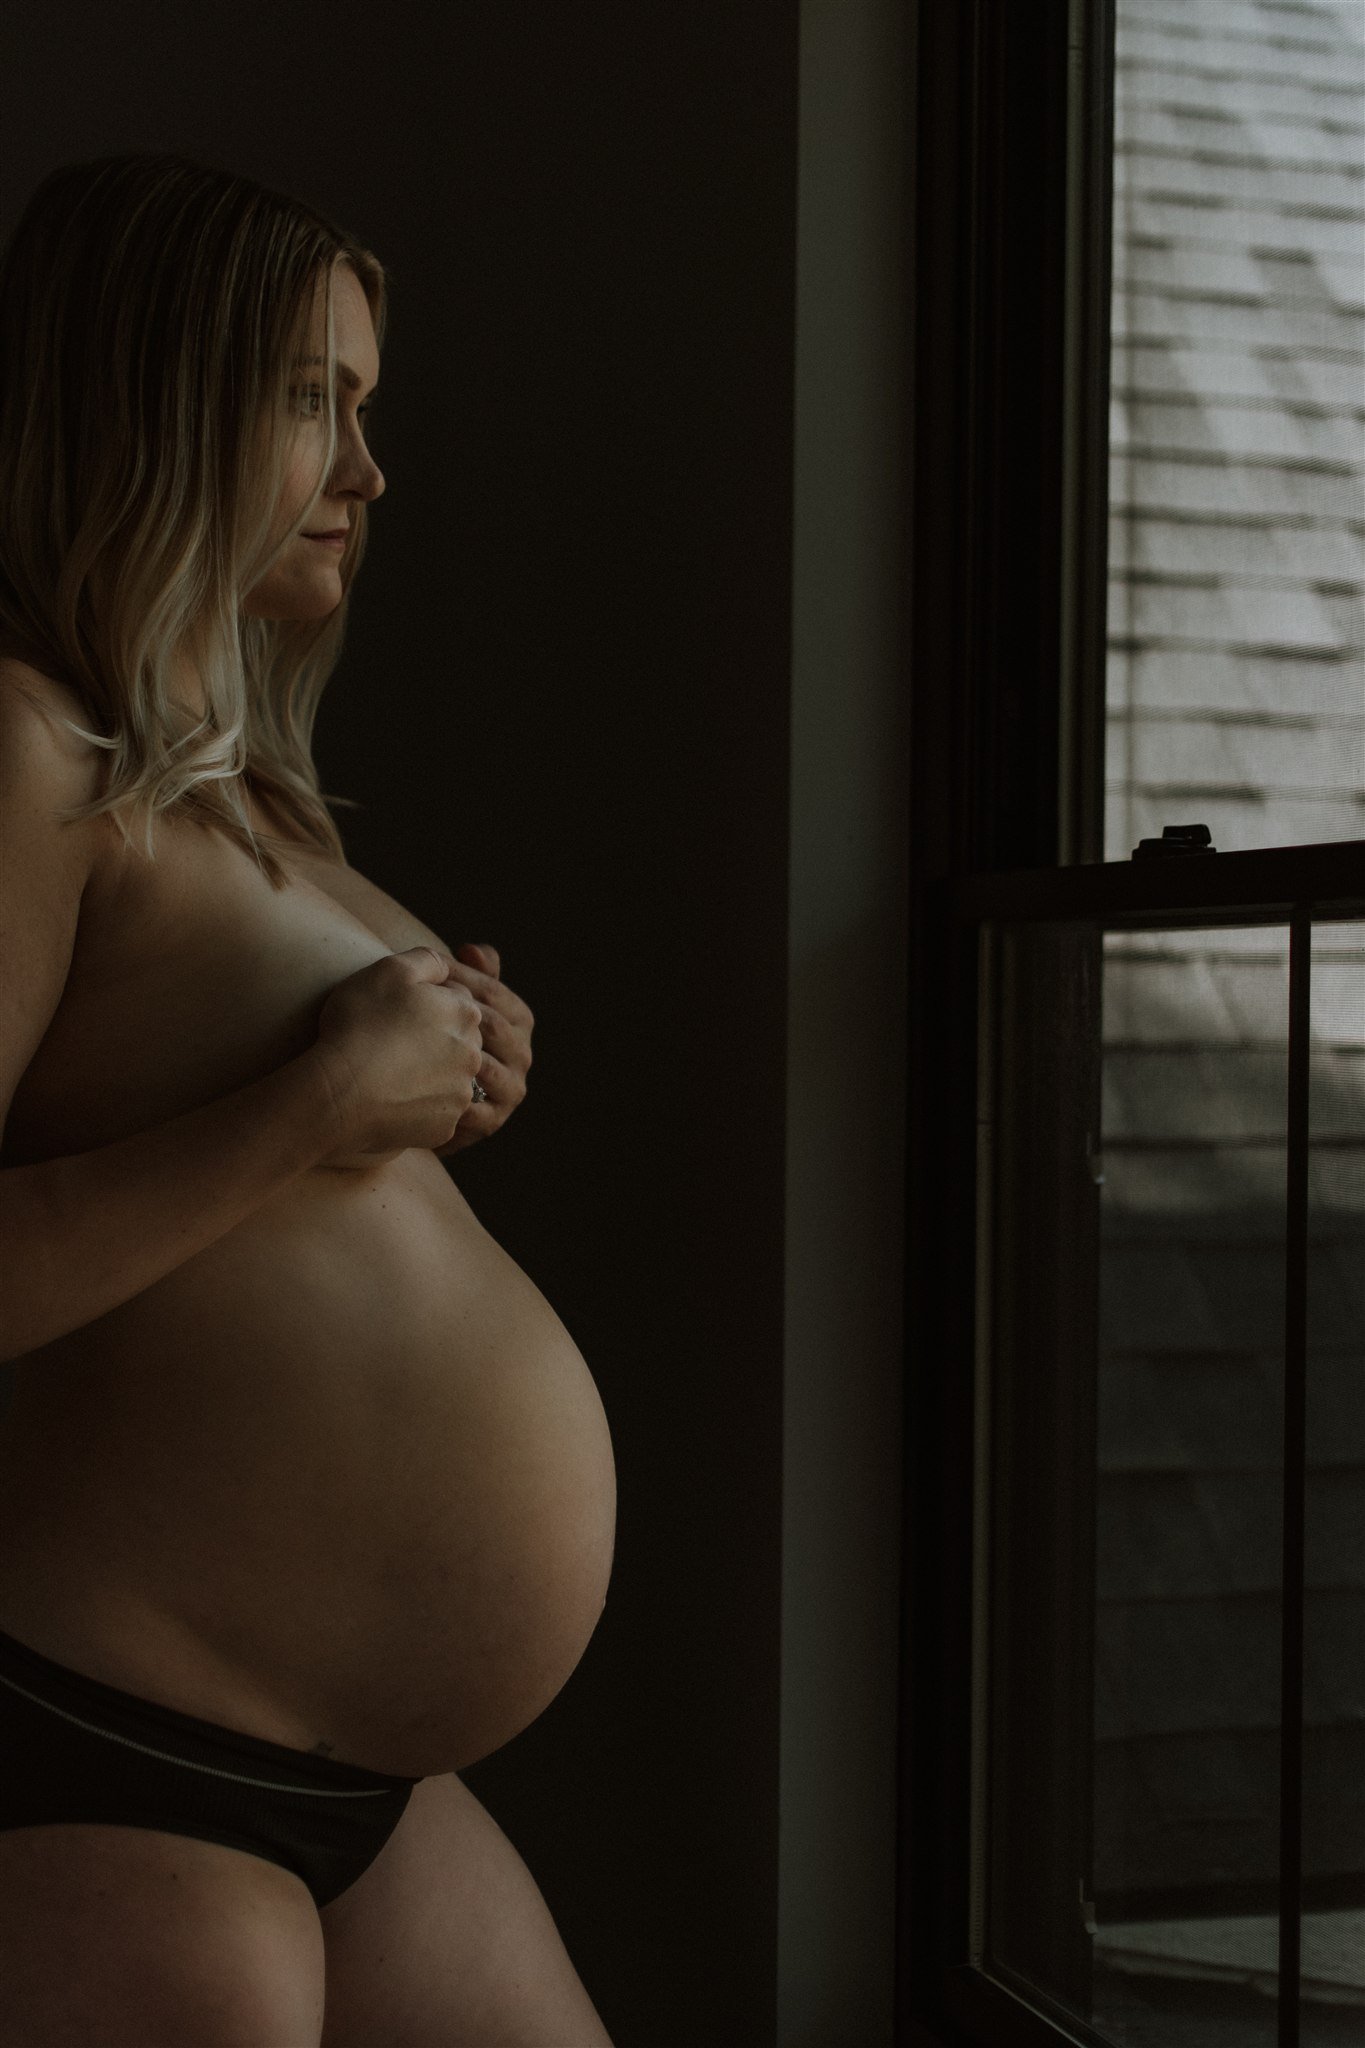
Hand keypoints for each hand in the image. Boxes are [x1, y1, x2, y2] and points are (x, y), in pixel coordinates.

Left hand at [430, 943, 533, 1155]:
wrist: (422, 1094)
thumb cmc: (436, 1037)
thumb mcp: (453, 1000)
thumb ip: (467, 972)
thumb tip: (471, 949)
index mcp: (519, 1018)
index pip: (493, 991)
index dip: (456, 980)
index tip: (420, 977)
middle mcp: (522, 1052)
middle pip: (492, 1026)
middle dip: (453, 1018)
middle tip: (413, 1012)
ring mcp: (512, 1088)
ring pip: (487, 1067)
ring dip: (454, 1059)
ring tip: (417, 1050)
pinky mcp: (493, 1120)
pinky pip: (476, 1110)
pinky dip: (450, 1099)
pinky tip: (422, 1088)